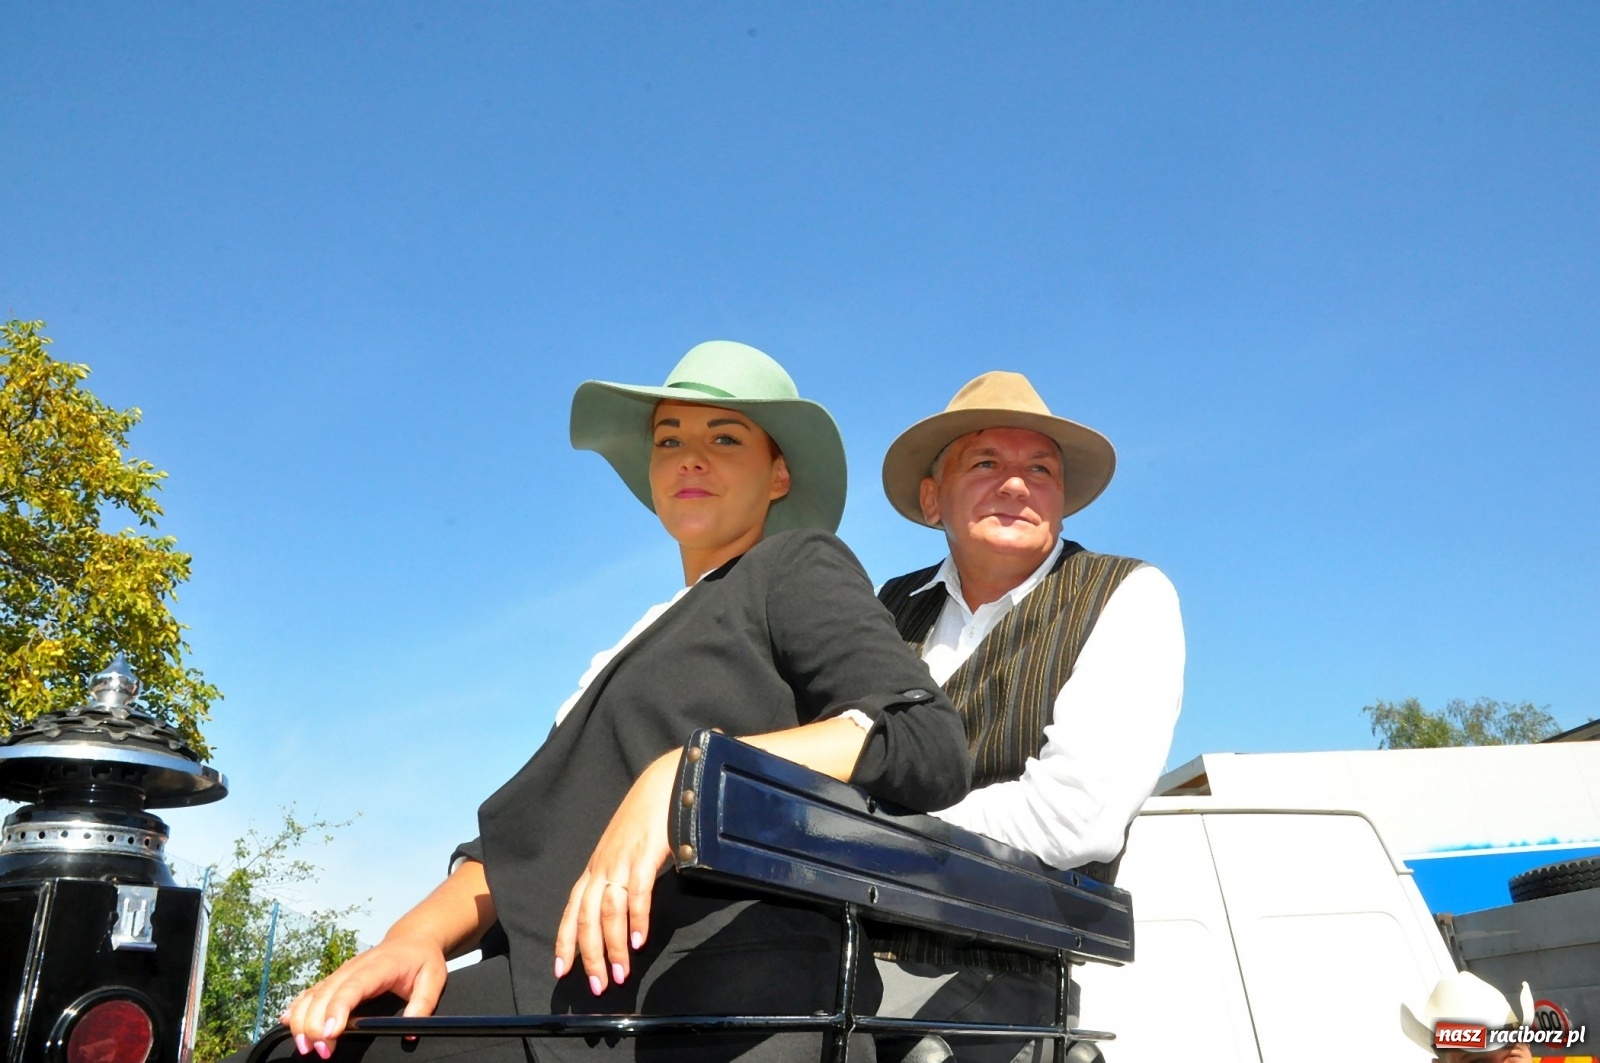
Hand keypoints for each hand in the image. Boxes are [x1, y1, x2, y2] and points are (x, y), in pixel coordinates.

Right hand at [279, 934, 446, 1057]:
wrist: (412, 938)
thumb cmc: (422, 959)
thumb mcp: (434, 979)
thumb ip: (423, 1004)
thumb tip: (411, 1032)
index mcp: (379, 966)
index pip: (353, 987)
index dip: (337, 1009)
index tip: (330, 1032)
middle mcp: (354, 967)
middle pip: (325, 994)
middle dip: (316, 1023)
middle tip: (320, 1050)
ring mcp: (341, 972)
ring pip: (313, 994)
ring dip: (302, 1019)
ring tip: (305, 1045)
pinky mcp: (334, 978)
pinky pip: (310, 992)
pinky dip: (296, 1007)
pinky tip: (287, 1022)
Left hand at [554, 752, 675, 993]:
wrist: (665, 781)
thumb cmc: (648, 817)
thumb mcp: (626, 851)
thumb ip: (620, 877)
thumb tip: (622, 911)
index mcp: (596, 867)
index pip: (572, 910)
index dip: (565, 942)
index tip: (562, 971)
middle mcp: (602, 866)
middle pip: (586, 918)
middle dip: (589, 956)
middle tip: (597, 985)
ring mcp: (622, 860)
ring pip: (607, 912)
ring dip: (613, 947)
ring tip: (621, 973)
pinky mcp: (645, 853)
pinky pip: (636, 892)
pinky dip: (636, 919)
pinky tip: (639, 941)